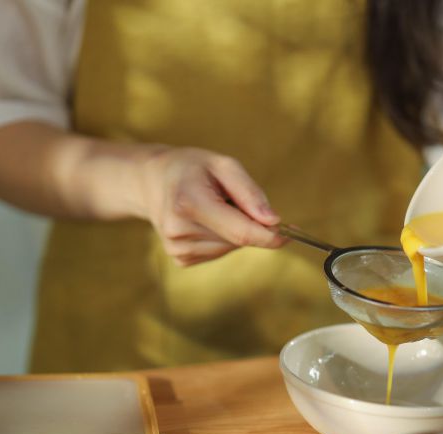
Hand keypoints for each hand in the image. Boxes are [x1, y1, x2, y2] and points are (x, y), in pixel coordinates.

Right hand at [138, 147, 284, 265]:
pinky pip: (219, 252)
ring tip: (212, 208)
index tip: (290, 233)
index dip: (270, 236)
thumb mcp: (223, 165)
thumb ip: (250, 192)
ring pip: (230, 248)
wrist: (152, 182)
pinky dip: (221, 238)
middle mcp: (180, 230)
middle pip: (238, 240)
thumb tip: (273, 221)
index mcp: (189, 202)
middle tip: (231, 200)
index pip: (241, 231)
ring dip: (233, 231)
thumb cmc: (190, 169)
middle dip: (249, 224)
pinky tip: (205, 222)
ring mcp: (178, 248)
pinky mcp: (180, 259)